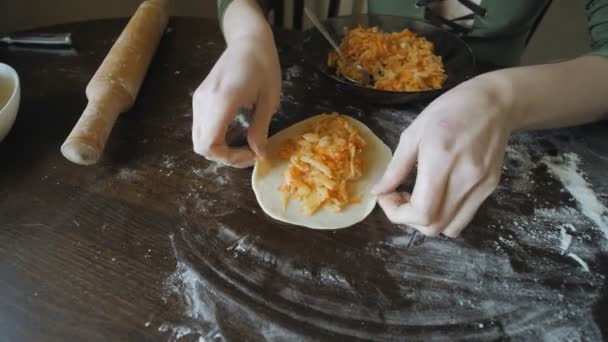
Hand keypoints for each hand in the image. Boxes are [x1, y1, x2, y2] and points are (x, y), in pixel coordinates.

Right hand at [192, 34, 280, 167]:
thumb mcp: (269, 100)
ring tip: (244, 142)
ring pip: (199, 139)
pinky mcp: (199, 98)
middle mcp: (204, 102)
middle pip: (201, 147)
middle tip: (249, 152)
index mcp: (222, 102)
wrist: (248, 41)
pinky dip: (216, 136)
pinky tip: (235, 130)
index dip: (229, 158)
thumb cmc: (264, 67)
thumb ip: (260, 129)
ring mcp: (198, 100)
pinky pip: (201, 127)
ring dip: (220, 148)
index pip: (209, 145)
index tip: (252, 154)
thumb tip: (259, 155)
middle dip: (225, 157)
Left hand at [372, 77, 513, 236]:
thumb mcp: (414, 132)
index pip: (422, 212)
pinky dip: (445, 214)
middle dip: (408, 219)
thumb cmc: (450, 110)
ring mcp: (481, 187)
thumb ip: (396, 167)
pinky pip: (464, 216)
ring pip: (450, 228)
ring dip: (428, 221)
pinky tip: (438, 193)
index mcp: (441, 161)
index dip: (396, 213)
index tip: (386, 197)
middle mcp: (465, 179)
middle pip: (433, 226)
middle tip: (399, 196)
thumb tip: (379, 191)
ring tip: (419, 197)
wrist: (495, 102)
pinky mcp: (490, 188)